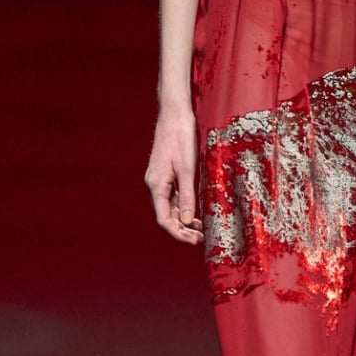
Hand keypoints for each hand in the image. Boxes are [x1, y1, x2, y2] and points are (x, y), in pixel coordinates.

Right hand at [145, 104, 203, 243]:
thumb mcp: (187, 169)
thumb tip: (186, 220)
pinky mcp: (166, 174)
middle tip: (200, 238)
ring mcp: (159, 180)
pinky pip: (172, 196)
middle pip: (165, 216)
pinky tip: (195, 211)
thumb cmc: (180, 138)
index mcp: (156, 185)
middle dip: (182, 230)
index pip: (163, 219)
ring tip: (200, 228)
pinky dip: (183, 207)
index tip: (194, 241)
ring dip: (183, 220)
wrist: (174, 114)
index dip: (178, 234)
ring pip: (169, 207)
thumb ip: (187, 196)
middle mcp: (154, 185)